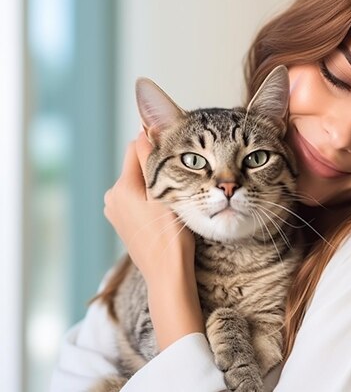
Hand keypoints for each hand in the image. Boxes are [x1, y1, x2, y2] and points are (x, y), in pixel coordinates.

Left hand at [103, 131, 194, 284]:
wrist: (167, 275)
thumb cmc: (171, 237)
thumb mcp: (166, 193)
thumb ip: (152, 160)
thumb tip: (144, 131)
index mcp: (121, 188)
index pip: (136, 147)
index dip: (157, 144)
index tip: (179, 151)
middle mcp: (112, 198)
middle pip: (137, 166)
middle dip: (157, 167)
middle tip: (182, 180)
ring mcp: (115, 212)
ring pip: (138, 183)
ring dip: (154, 184)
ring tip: (175, 199)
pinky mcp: (122, 223)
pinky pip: (136, 200)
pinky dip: (150, 200)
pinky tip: (164, 213)